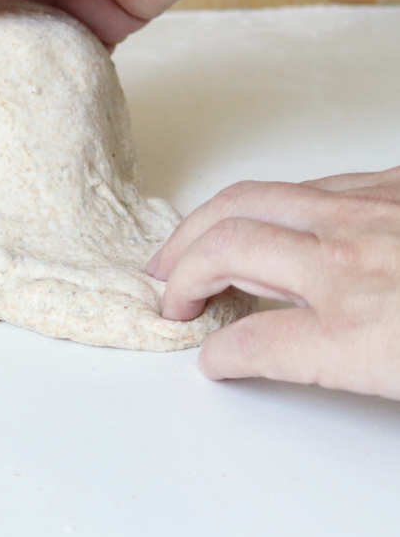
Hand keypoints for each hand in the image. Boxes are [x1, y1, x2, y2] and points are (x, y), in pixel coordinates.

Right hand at [147, 167, 399, 399]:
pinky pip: (307, 183)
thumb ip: (345, 365)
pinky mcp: (391, 183)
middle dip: (184, 268)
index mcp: (365, 333)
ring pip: (252, 198)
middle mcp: (351, 260)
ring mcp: (367, 212)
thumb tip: (295, 348)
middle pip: (227, 247)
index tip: (213, 357)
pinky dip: (271, 202)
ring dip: (207, 222)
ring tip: (192, 240)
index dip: (223, 354)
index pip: (257, 344)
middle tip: (170, 286)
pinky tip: (269, 216)